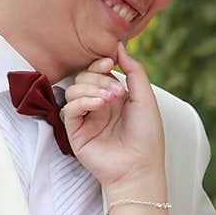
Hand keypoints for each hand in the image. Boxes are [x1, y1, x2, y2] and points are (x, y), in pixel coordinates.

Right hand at [61, 42, 165, 198]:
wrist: (140, 166)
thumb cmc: (147, 136)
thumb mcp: (146, 97)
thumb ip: (134, 70)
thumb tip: (119, 47)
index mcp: (113, 97)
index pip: (96, 71)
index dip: (99, 64)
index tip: (110, 63)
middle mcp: (97, 106)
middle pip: (83, 78)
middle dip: (99, 79)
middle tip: (117, 92)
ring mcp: (85, 119)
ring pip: (73, 91)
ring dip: (91, 90)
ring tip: (110, 101)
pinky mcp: (75, 132)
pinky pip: (69, 109)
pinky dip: (82, 102)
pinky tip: (98, 106)